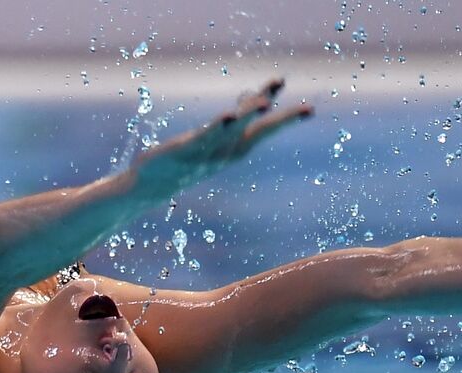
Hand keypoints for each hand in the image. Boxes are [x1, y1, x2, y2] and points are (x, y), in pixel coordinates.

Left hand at [130, 78, 312, 199]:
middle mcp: (227, 152)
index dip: (288, 117)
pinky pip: (205, 137)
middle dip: (283, 120)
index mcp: (236, 148)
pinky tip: (228, 115)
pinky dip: (217, 126)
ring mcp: (208, 152)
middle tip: (308, 109)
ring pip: (233, 130)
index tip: (311, 110)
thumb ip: (236, 119)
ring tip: (264, 102)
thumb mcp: (215, 138)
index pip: (266, 128)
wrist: (150, 185)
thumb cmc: (186, 160)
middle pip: (259, 130)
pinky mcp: (186, 149)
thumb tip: (255, 98)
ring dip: (248, 116)